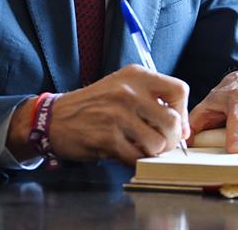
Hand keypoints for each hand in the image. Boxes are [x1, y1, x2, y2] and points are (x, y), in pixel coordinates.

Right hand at [7, 65, 189, 165]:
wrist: (55, 117)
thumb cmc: (93, 105)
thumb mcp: (122, 86)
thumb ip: (151, 98)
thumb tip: (181, 125)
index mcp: (136, 75)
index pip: (179, 90)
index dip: (183, 112)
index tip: (177, 125)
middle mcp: (129, 92)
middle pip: (173, 121)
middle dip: (171, 139)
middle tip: (162, 144)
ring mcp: (118, 115)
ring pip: (158, 143)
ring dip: (153, 152)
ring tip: (141, 149)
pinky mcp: (108, 138)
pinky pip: (137, 157)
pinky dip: (136, 161)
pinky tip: (127, 154)